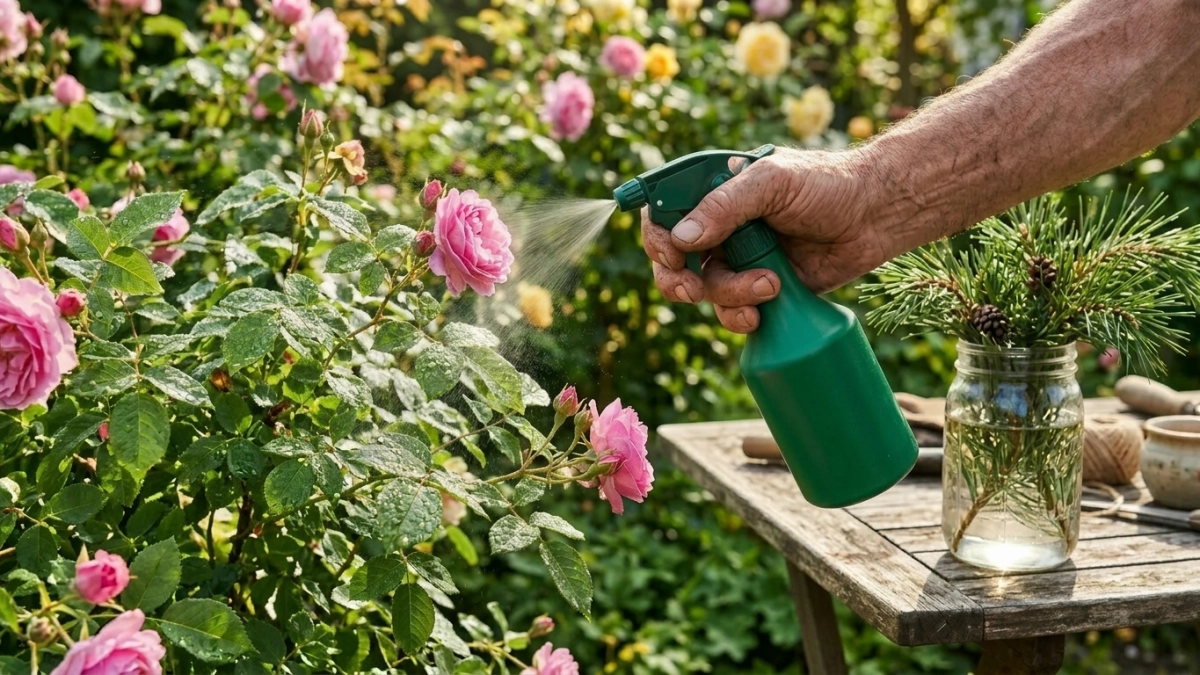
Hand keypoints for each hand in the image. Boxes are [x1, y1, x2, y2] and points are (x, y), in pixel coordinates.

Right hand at [641, 146, 890, 332]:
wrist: (877, 216)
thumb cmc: (828, 185)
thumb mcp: (774, 182)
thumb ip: (725, 206)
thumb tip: (682, 239)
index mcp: (714, 192)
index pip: (662, 212)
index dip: (657, 237)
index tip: (673, 254)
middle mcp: (719, 227)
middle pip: (672, 260)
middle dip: (678, 279)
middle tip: (695, 289)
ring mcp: (738, 259)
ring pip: (704, 290)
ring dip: (727, 295)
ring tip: (768, 286)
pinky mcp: (760, 289)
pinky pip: (731, 312)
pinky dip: (739, 317)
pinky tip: (762, 312)